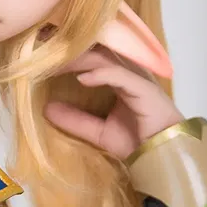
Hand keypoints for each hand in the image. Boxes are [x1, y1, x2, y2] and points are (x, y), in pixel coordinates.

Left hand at [45, 18, 183, 162]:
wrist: (162, 155)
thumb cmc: (137, 141)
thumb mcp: (98, 132)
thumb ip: (75, 120)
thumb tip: (46, 109)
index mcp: (118, 78)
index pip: (91, 57)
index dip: (69, 54)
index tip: (44, 55)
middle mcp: (127, 73)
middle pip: (96, 53)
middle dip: (70, 50)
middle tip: (44, 51)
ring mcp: (137, 78)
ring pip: (105, 60)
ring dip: (79, 60)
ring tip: (56, 64)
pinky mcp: (144, 88)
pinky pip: (119, 75)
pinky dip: (100, 75)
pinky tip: (82, 79)